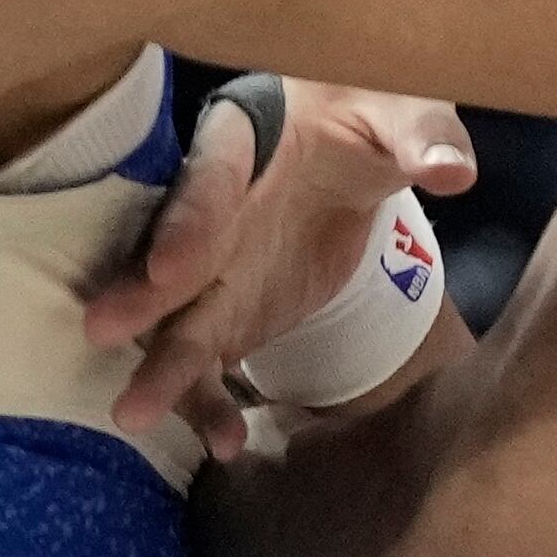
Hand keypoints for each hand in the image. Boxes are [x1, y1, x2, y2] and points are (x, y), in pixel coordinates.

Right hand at [83, 82, 471, 450]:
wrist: (346, 160)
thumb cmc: (364, 117)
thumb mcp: (401, 111)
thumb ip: (421, 137)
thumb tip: (451, 170)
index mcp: (244, 141)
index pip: (211, 177)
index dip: (189, 219)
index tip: (171, 265)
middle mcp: (209, 208)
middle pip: (169, 254)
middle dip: (141, 294)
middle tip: (105, 330)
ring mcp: (210, 270)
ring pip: (176, 321)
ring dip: (160, 367)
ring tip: (133, 415)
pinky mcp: (224, 317)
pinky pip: (208, 365)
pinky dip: (210, 405)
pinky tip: (224, 445)